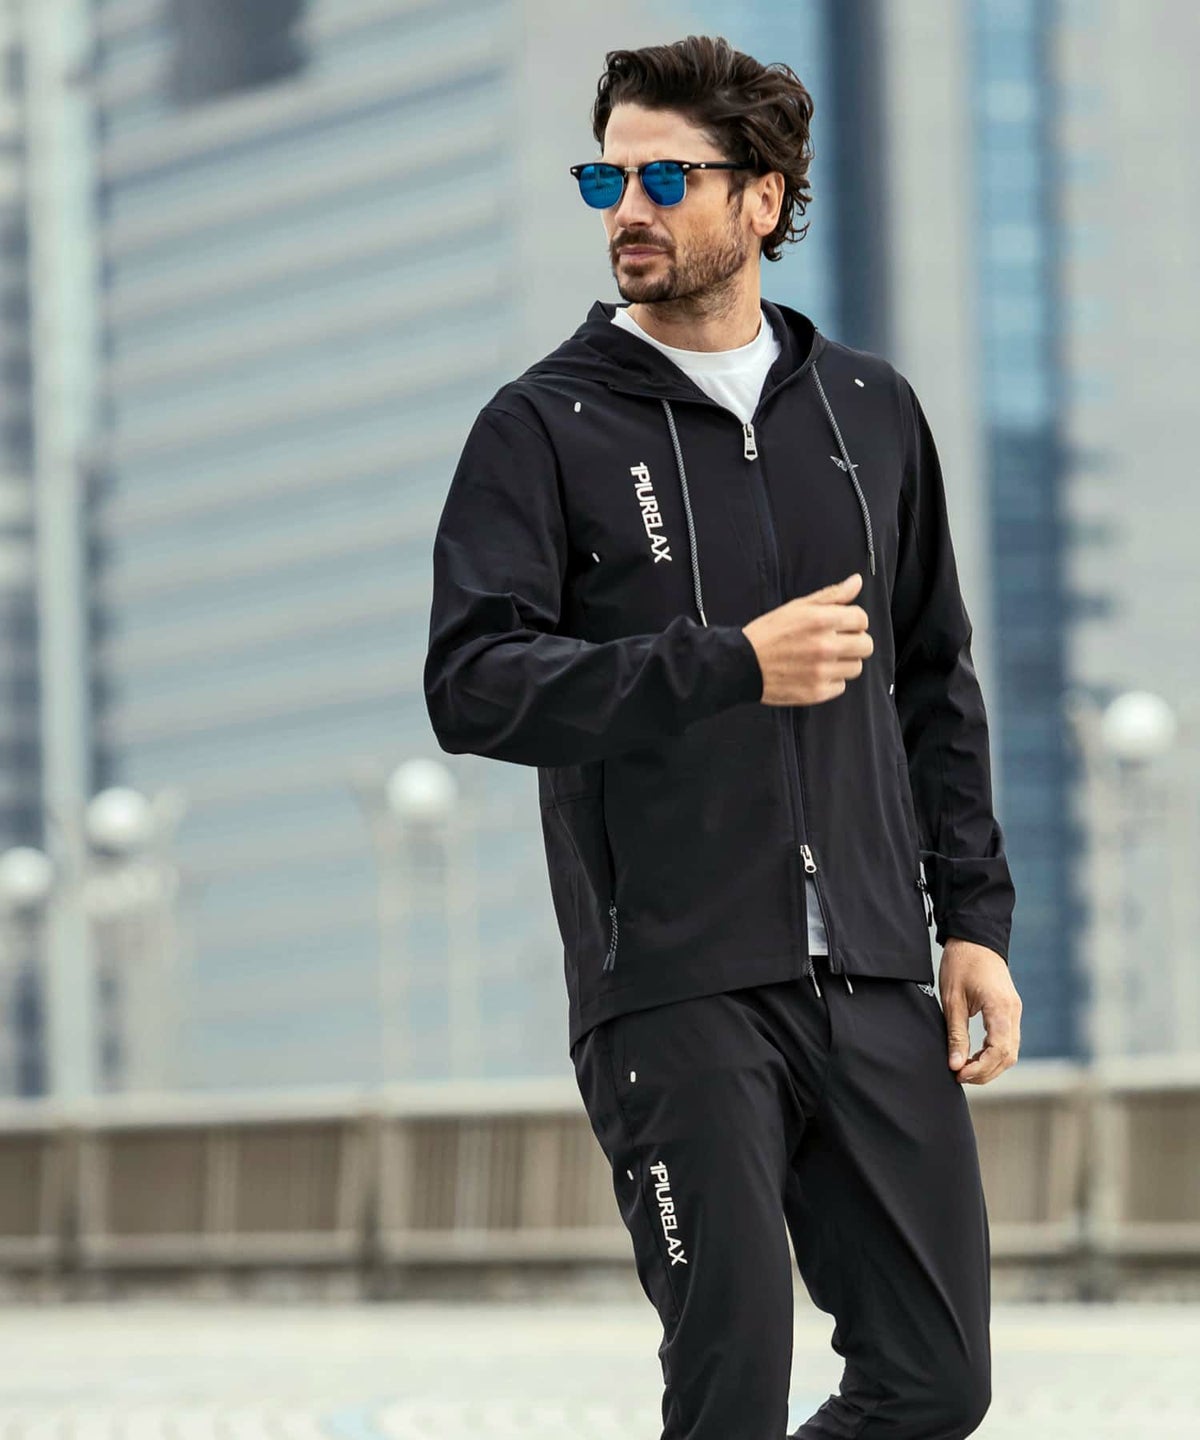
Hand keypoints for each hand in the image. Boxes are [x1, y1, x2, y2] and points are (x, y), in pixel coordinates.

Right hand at [741, 573, 873, 705]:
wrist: (742, 664)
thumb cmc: (769, 633)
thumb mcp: (798, 607)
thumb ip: (832, 595)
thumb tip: (856, 581)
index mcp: (821, 620)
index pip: (862, 619)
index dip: (854, 621)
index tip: (843, 625)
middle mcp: (825, 646)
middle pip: (866, 645)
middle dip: (854, 642)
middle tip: (836, 642)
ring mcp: (822, 671)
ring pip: (856, 667)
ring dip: (844, 663)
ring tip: (823, 659)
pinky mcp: (817, 692)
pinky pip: (841, 686)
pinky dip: (831, 681)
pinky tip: (814, 673)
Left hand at [939, 938, 1021, 1084]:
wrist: (974, 938)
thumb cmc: (961, 964)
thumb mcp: (952, 1000)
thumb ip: (956, 1034)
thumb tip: (956, 1065)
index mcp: (1000, 1007)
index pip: (999, 1050)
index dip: (981, 1068)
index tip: (959, 1074)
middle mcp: (1013, 1011)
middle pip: (1008, 1055)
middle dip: (986, 1072)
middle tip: (960, 1076)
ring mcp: (1015, 1011)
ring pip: (1011, 1051)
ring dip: (990, 1066)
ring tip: (965, 1070)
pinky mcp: (1010, 1010)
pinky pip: (1008, 1041)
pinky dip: (994, 1054)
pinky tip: (974, 1058)